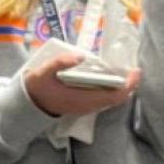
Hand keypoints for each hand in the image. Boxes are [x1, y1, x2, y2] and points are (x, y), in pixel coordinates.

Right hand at [24, 54, 140, 117]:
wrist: (28, 103)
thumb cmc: (37, 86)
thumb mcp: (44, 71)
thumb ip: (61, 62)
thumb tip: (81, 55)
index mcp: (81, 99)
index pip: (114, 96)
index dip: (128, 85)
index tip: (135, 71)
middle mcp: (87, 106)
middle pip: (117, 99)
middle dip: (128, 84)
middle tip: (133, 69)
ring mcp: (86, 108)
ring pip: (111, 100)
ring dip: (120, 87)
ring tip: (124, 71)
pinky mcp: (83, 106)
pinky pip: (104, 99)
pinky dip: (112, 89)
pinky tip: (110, 77)